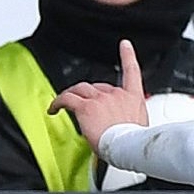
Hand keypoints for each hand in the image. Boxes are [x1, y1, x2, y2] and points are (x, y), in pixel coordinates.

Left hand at [51, 39, 153, 164]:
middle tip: (84, 108)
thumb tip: (123, 123)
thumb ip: (131, 118)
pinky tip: (53, 109)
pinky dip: (58, 102)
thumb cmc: (133, 144)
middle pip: (98, 86)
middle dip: (89, 96)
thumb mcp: (140, 127)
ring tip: (62, 104)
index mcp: (133, 98)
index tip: (125, 45)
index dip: (128, 56)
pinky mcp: (86, 107)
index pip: (132, 72)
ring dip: (71, 95)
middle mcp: (117, 94)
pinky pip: (67, 99)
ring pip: (80, 90)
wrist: (128, 148)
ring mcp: (101, 99)